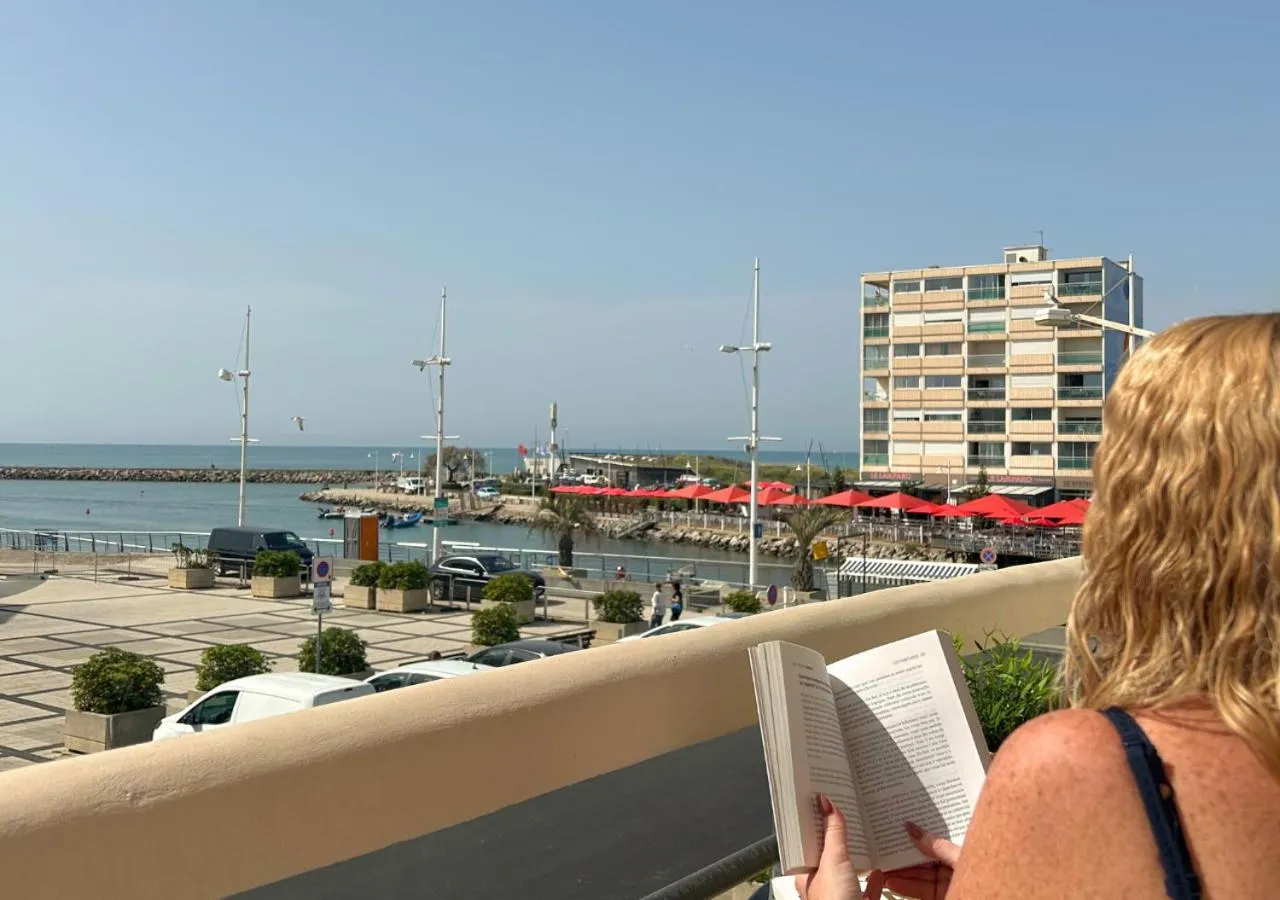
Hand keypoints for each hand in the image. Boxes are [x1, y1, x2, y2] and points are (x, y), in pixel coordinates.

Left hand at [796, 798, 960, 899]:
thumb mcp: (832, 860)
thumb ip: (832, 832)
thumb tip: (824, 802)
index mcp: (807, 875)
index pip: (808, 842)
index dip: (814, 822)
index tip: (822, 802)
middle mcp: (823, 886)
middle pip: (830, 856)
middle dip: (838, 837)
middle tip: (847, 812)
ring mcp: (843, 897)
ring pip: (849, 873)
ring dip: (856, 856)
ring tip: (864, 836)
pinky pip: (868, 891)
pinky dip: (875, 880)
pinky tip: (881, 870)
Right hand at [881, 822, 959, 899]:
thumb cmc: (981, 878)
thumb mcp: (959, 857)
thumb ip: (937, 846)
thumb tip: (913, 829)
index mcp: (962, 852)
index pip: (935, 841)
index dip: (917, 835)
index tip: (898, 830)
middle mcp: (953, 868)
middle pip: (922, 859)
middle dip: (903, 856)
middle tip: (884, 849)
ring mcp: (945, 884)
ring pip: (918, 876)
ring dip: (900, 873)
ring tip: (883, 867)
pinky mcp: (939, 897)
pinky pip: (920, 891)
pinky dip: (905, 887)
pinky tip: (892, 882)